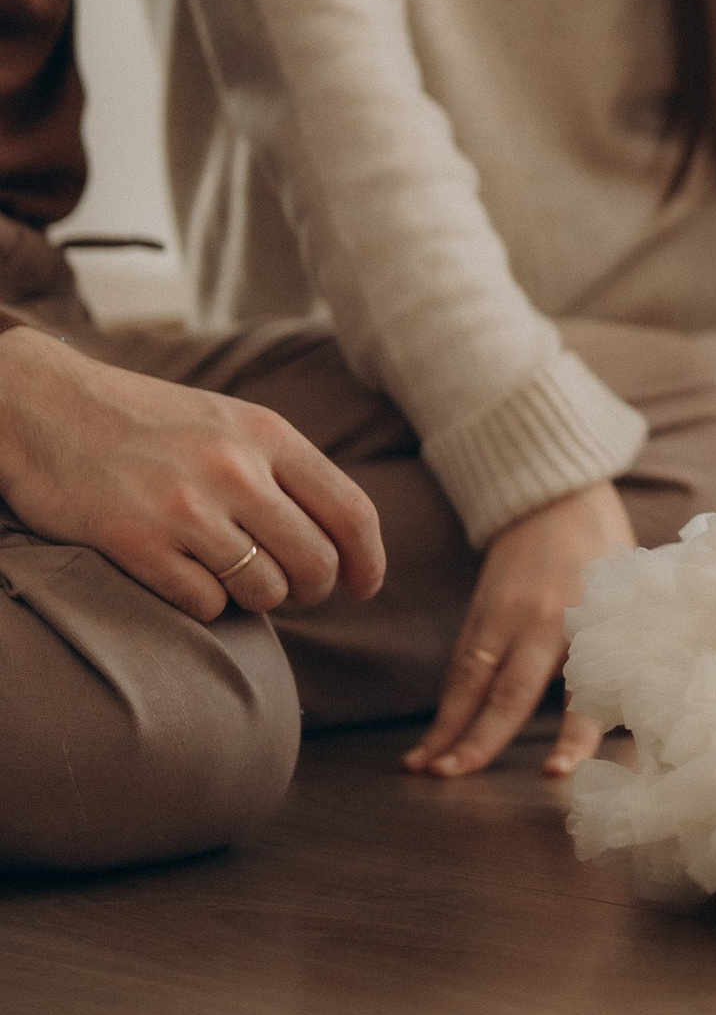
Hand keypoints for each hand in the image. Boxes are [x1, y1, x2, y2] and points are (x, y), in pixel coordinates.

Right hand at [0, 328, 383, 621]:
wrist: (46, 408)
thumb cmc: (145, 422)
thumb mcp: (227, 421)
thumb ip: (282, 468)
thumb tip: (340, 537)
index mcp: (266, 434)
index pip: (351, 510)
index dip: (370, 561)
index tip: (366, 587)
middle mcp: (234, 469)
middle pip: (317, 564)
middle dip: (312, 590)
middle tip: (290, 590)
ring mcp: (185, 508)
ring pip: (265, 591)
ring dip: (256, 599)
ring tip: (231, 577)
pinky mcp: (137, 543)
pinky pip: (206, 606)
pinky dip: (204, 605)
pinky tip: (185, 578)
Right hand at [406, 479, 634, 782]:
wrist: (556, 492)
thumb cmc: (606, 549)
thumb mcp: (633, 592)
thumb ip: (635, 647)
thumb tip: (661, 711)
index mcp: (590, 621)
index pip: (581, 690)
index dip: (572, 734)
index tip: (557, 772)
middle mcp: (542, 622)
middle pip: (507, 690)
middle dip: (480, 739)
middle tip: (451, 779)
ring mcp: (504, 616)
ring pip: (470, 680)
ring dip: (446, 728)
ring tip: (421, 769)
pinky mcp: (480, 612)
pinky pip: (460, 664)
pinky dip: (445, 704)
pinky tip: (431, 738)